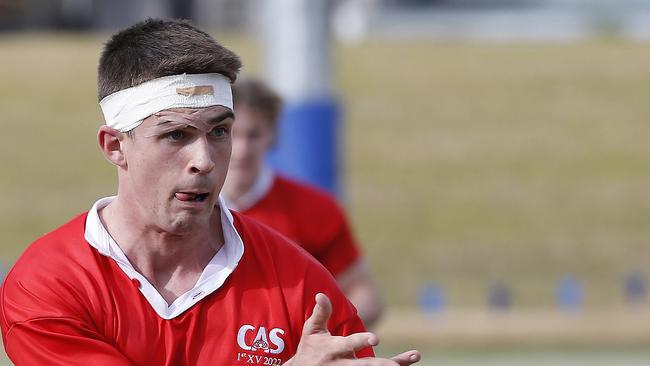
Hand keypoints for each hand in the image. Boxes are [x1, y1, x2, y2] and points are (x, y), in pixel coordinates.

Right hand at [283, 293, 419, 364]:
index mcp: (333, 349)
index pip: (349, 344)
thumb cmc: (310, 348)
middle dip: (381, 365)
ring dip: (394, 365)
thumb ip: (321, 313)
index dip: (362, 341)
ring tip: (412, 358)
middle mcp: (343, 364)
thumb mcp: (312, 330)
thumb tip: (321, 295)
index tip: (376, 338)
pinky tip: (407, 363)